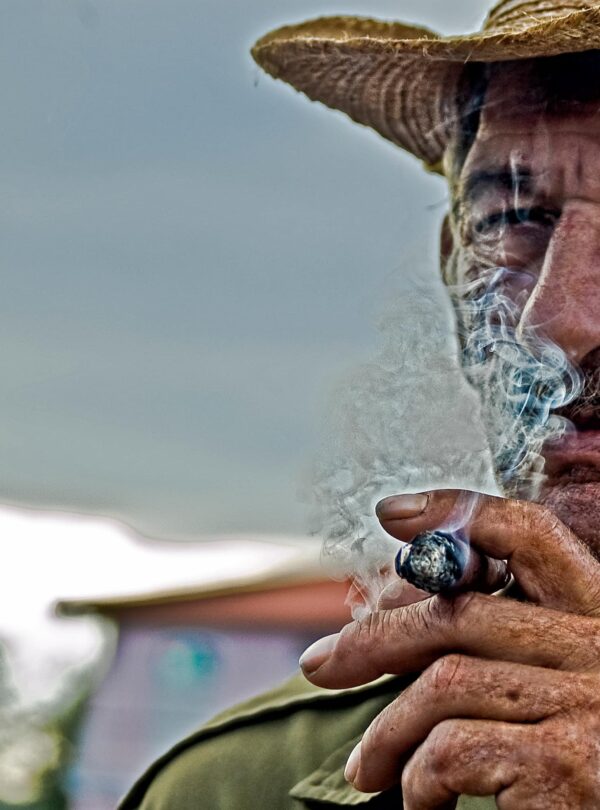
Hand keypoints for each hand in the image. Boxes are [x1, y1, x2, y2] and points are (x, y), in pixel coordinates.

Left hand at [300, 490, 599, 808]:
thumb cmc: (586, 761)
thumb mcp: (560, 681)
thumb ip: (506, 637)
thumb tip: (397, 603)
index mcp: (599, 612)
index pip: (530, 533)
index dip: (457, 513)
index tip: (392, 513)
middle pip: (461, 611)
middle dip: (375, 638)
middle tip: (320, 664)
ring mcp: (590, 699)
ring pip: (445, 682)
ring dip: (388, 730)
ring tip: (366, 769)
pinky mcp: (568, 761)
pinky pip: (453, 747)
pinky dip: (419, 777)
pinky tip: (422, 802)